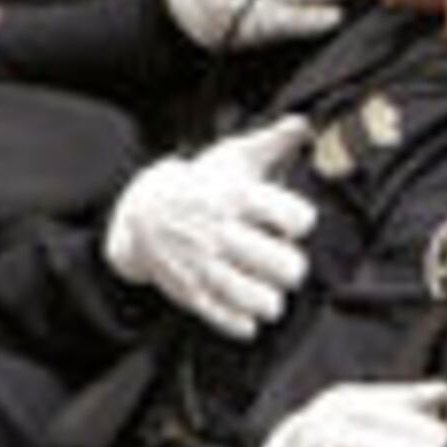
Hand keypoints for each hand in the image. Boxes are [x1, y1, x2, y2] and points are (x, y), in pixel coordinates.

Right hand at [106, 118, 317, 336]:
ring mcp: (204, 265)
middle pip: (285, 266)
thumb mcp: (234, 157)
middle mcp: (221, 233)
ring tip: (270, 289)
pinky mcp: (190, 293)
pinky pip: (226, 319)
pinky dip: (243, 323)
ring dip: (273, 299)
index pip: (295, 219)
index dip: (301, 222)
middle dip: (293, 267)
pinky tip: (250, 313)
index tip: (293, 223)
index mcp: (237, 197)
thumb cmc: (202, 183)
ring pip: (260, 299)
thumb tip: (304, 123)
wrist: (142, 211)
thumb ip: (274, 142)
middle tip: (284, 262)